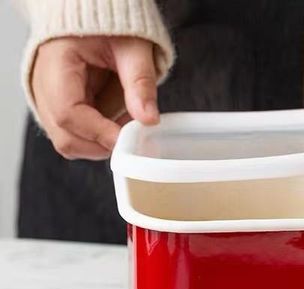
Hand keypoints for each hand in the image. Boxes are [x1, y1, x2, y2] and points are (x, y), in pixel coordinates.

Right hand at [31, 36, 158, 159]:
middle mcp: (44, 86)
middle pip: (65, 136)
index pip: (68, 112)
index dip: (99, 133)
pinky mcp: (61, 112)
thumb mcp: (132, 47)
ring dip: (102, 144)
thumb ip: (140, 82)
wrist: (96, 17)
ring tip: (126, 123)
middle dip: (102, 144)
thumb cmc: (110, 28)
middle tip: (132, 134)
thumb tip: (148, 119)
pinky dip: (100, 139)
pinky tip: (117, 123)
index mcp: (55, 63)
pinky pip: (78, 138)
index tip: (128, 139)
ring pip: (70, 143)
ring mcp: (49, 102)